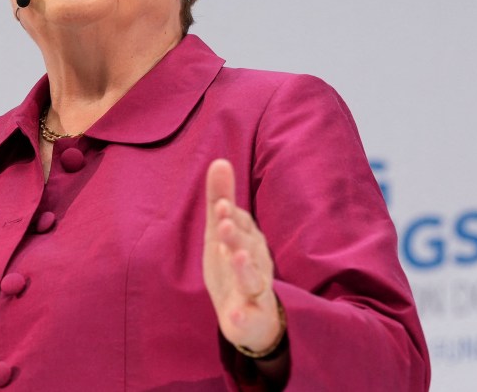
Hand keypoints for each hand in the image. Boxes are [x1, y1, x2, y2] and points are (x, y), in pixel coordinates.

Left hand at [202, 159, 282, 353]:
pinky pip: (249, 317)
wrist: (253, 317)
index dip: (230, 215)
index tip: (220, 205)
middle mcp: (256, 262)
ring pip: (252, 278)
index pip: (240, 224)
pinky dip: (244, 316)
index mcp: (249, 240)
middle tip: (224, 224)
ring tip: (235, 257)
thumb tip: (219, 160)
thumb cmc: (234, 264)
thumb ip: (221, 199)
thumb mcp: (222, 233)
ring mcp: (255, 290)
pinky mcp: (252, 316)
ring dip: (244, 268)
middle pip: (247, 247)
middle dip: (236, 236)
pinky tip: (236, 316)